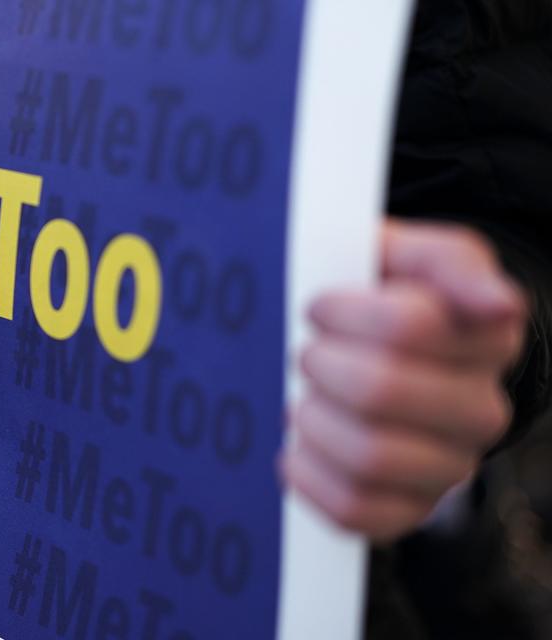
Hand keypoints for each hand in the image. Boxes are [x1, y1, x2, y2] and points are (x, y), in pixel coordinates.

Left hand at [283, 219, 527, 540]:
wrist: (363, 355)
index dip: (340, 311)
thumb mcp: (410, 256)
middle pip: (379, 390)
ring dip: (313, 419)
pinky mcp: (408, 511)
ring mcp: (449, 468)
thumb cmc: (380, 299)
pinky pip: (353, 509)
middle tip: (309, 354)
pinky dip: (308, 475)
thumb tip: (502, 303)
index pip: (406, 326)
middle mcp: (481, 412)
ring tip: (306, 399)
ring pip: (367, 454)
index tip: (321, 306)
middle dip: (322, 364)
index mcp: (487, 340)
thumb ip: (453, 263)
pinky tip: (297, 446)